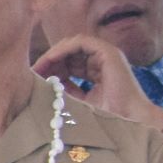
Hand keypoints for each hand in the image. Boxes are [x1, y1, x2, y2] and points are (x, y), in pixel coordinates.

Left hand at [34, 35, 162, 127]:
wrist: (129, 120)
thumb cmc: (109, 116)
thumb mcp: (81, 100)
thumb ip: (68, 90)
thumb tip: (46, 84)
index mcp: (99, 71)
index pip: (71, 64)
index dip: (52, 68)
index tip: (36, 77)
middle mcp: (103, 60)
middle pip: (70, 53)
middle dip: (51, 61)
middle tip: (34, 70)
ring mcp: (107, 54)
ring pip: (73, 45)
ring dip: (54, 54)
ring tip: (39, 66)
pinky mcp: (108, 52)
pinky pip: (81, 42)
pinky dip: (64, 48)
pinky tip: (51, 59)